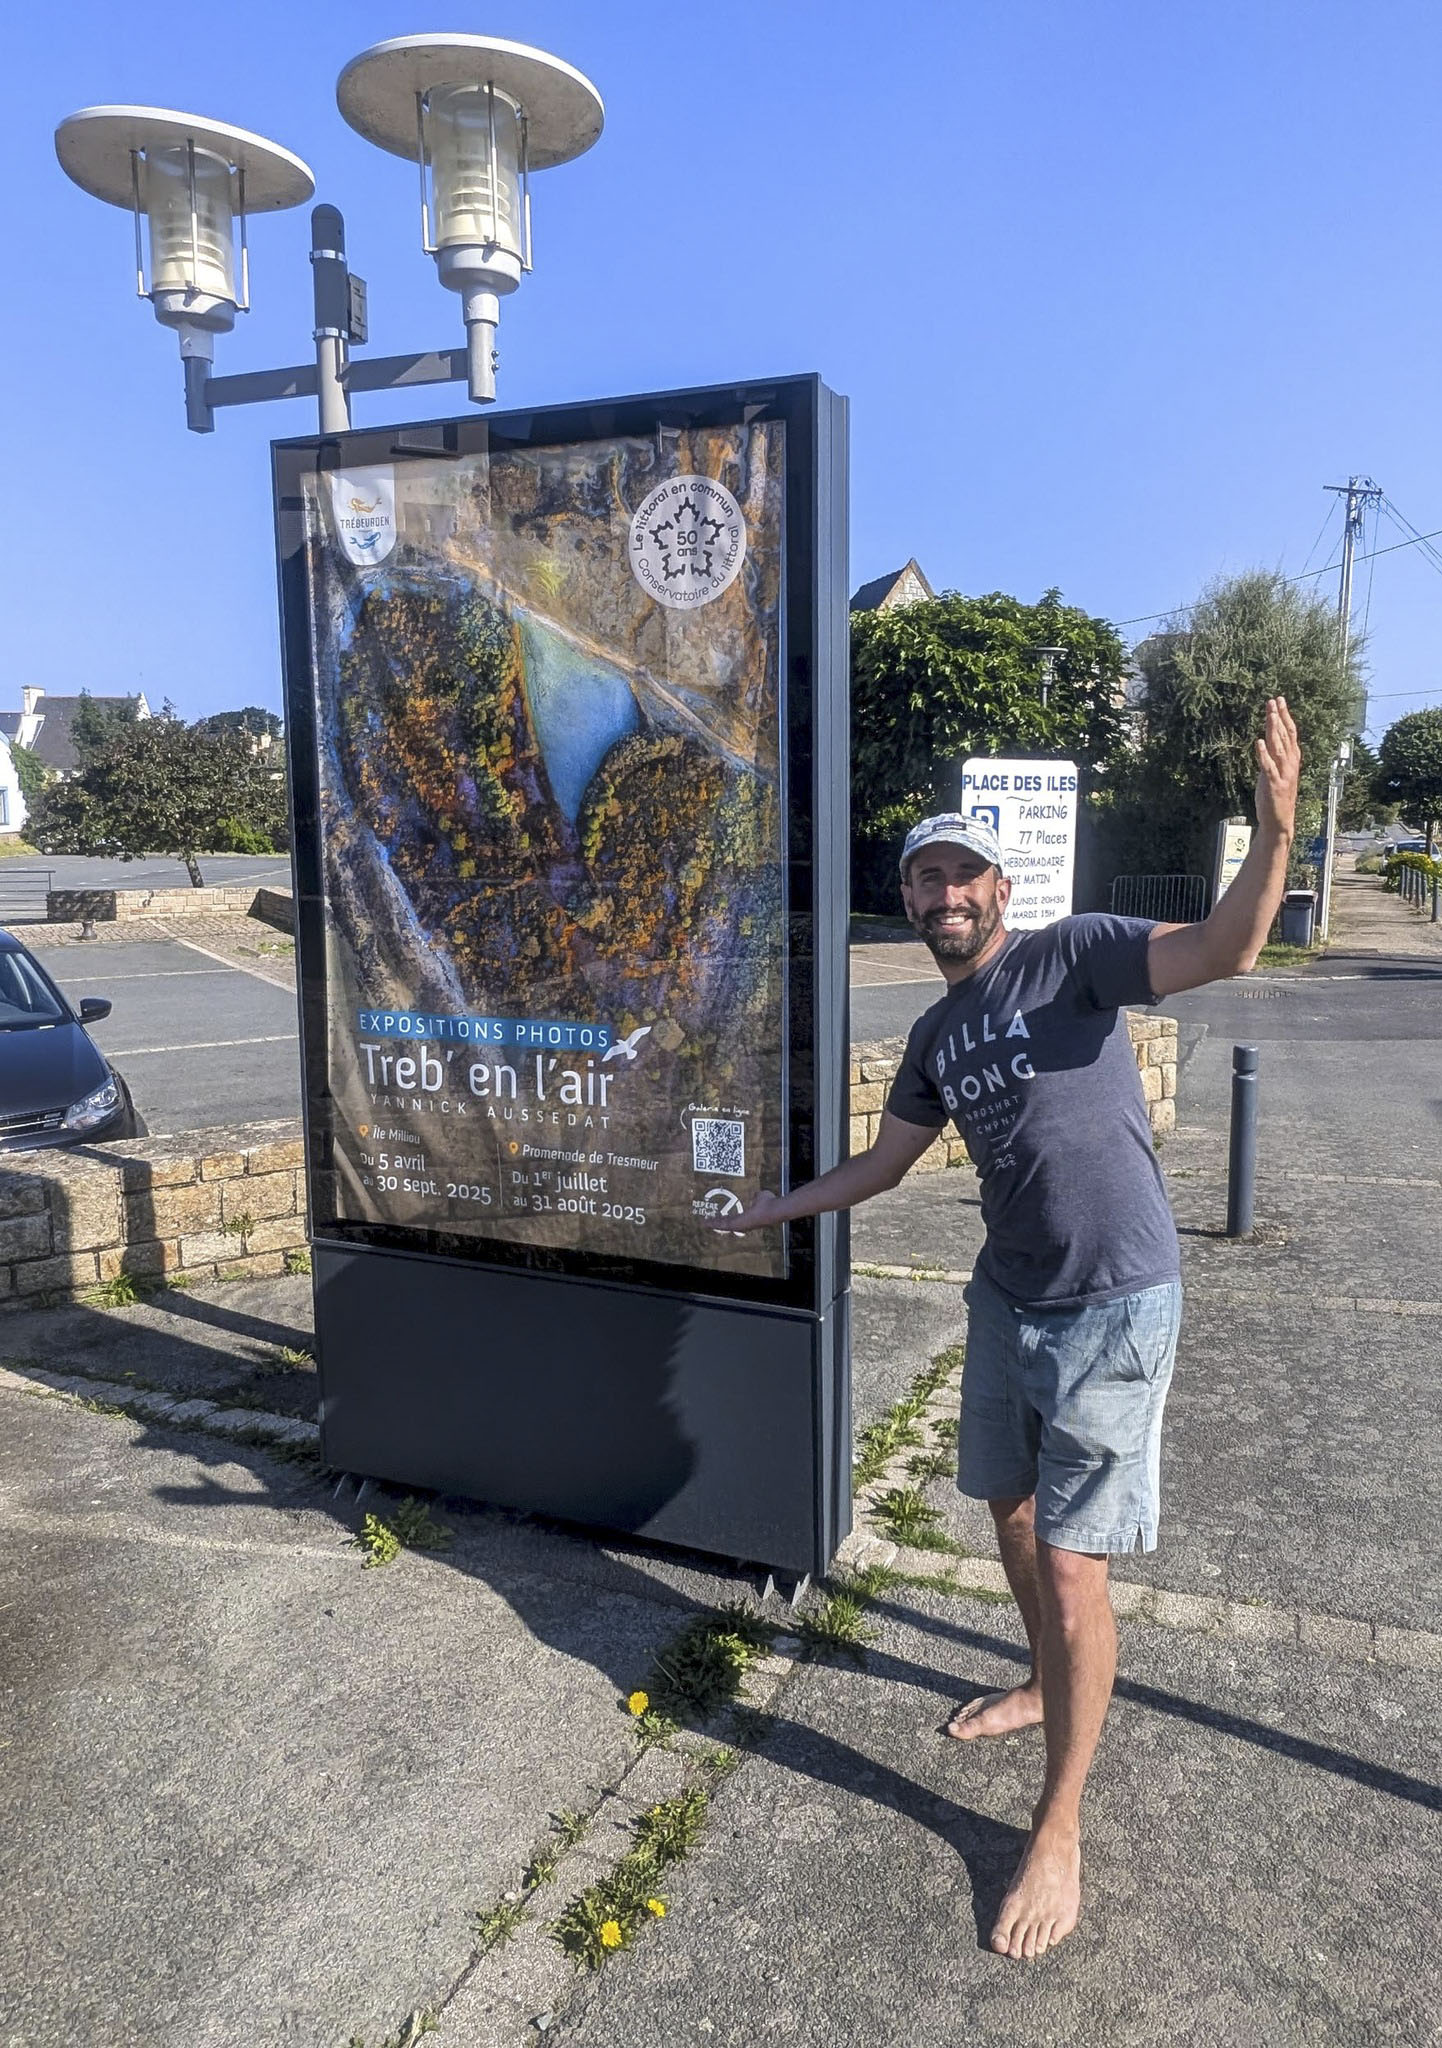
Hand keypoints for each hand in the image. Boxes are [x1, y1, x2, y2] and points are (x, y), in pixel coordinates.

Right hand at [704, 1189, 785, 1233]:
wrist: (773, 1209)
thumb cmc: (770, 1204)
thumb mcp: (760, 1197)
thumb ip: (756, 1197)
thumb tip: (755, 1194)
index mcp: (749, 1218)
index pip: (736, 1219)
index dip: (728, 1218)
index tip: (720, 1217)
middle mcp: (743, 1224)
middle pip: (727, 1224)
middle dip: (718, 1222)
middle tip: (708, 1222)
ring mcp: (740, 1225)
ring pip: (723, 1225)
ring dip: (713, 1223)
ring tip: (704, 1223)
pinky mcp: (737, 1224)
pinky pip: (723, 1225)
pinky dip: (714, 1224)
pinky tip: (706, 1223)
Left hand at [1255, 696, 1300, 838]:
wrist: (1279, 821)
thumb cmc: (1276, 797)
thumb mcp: (1276, 772)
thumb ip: (1274, 756)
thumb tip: (1268, 738)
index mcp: (1292, 760)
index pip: (1290, 733)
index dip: (1285, 716)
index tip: (1279, 700)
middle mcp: (1290, 765)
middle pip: (1285, 736)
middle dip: (1279, 717)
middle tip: (1273, 700)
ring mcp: (1283, 774)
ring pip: (1279, 748)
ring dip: (1274, 730)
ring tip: (1270, 715)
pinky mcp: (1273, 785)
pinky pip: (1268, 767)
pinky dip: (1264, 755)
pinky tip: (1259, 742)